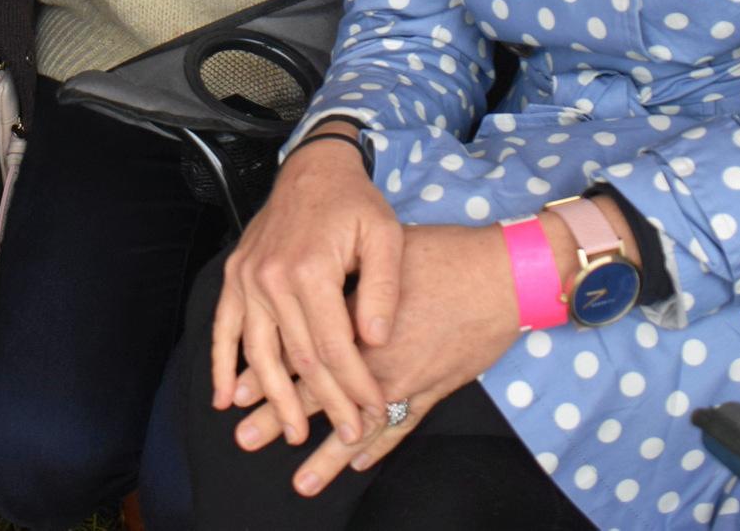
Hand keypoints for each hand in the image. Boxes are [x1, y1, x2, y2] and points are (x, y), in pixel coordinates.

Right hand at [212, 129, 402, 448]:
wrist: (312, 167)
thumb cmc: (355, 203)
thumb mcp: (385, 236)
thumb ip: (383, 288)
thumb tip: (375, 341)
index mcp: (311, 270)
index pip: (335, 346)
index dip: (354, 385)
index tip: (373, 412)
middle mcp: (271, 278)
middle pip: (299, 358)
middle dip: (326, 402)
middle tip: (349, 432)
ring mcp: (247, 277)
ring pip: (258, 353)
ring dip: (273, 398)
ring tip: (292, 432)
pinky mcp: (234, 274)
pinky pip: (223, 328)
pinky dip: (221, 365)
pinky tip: (226, 399)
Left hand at [231, 225, 523, 494]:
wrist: (503, 278)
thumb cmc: (445, 258)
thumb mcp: (385, 259)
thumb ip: (348, 284)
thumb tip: (310, 284)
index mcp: (360, 328)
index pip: (303, 358)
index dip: (269, 376)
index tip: (235, 394)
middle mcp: (379, 362)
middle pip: (320, 397)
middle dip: (280, 419)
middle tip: (244, 438)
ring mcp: (408, 382)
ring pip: (360, 427)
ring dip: (327, 453)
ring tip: (301, 480)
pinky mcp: (436, 390)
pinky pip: (403, 427)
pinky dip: (380, 447)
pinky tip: (359, 461)